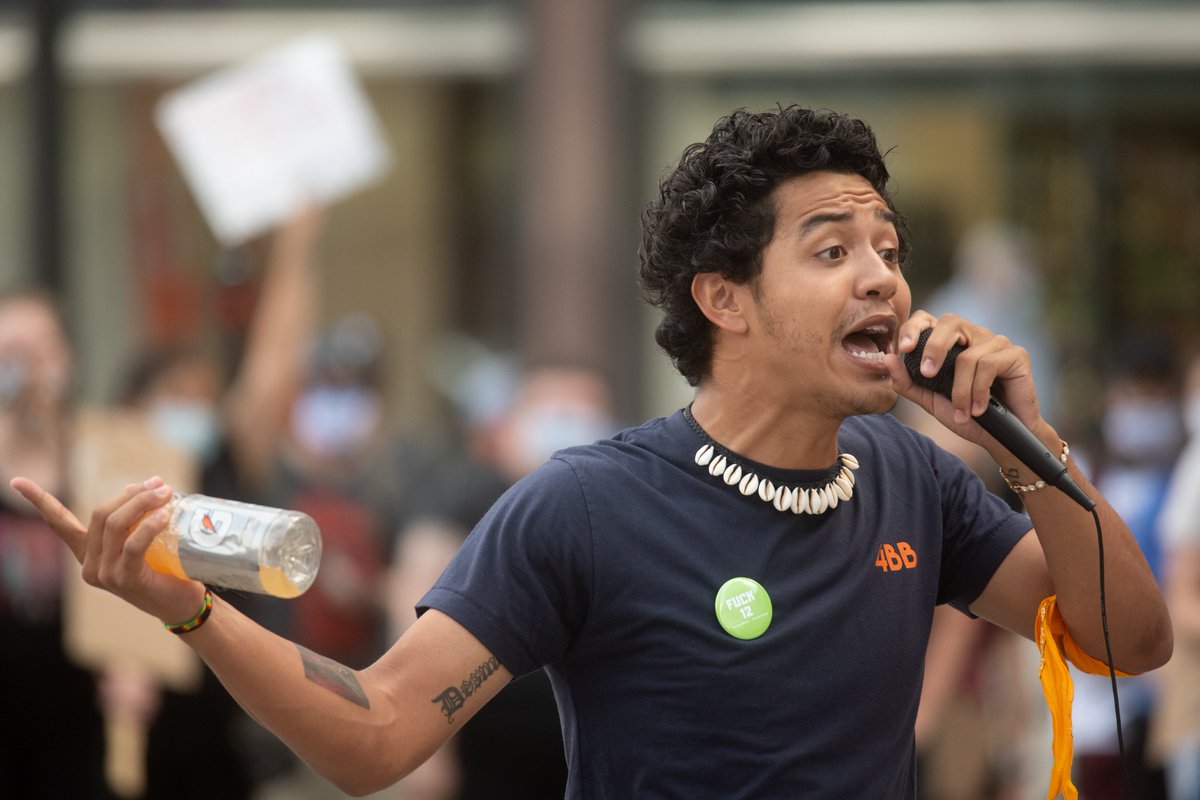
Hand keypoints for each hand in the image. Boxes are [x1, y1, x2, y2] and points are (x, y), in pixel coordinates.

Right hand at [8, 476, 205, 624]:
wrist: (181, 604)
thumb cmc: (165, 568)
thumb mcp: (144, 539)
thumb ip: (137, 518)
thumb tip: (148, 484)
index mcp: (88, 552)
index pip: (59, 523)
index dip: (39, 501)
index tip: (17, 482)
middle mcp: (89, 564)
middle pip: (101, 514)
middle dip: (131, 494)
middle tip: (160, 484)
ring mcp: (104, 574)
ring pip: (115, 525)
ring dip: (143, 503)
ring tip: (165, 494)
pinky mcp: (124, 579)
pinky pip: (133, 544)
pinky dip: (150, 525)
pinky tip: (164, 516)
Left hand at [884, 311, 1047, 448]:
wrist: (1000, 437)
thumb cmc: (966, 414)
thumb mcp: (930, 400)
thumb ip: (907, 382)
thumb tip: (888, 359)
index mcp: (950, 341)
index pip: (928, 319)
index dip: (913, 327)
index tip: (903, 348)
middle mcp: (974, 335)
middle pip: (950, 322)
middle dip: (934, 347)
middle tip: (928, 374)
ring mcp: (997, 342)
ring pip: (968, 356)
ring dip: (961, 391)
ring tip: (963, 412)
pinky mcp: (1016, 354)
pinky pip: (989, 365)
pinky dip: (979, 391)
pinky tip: (979, 408)